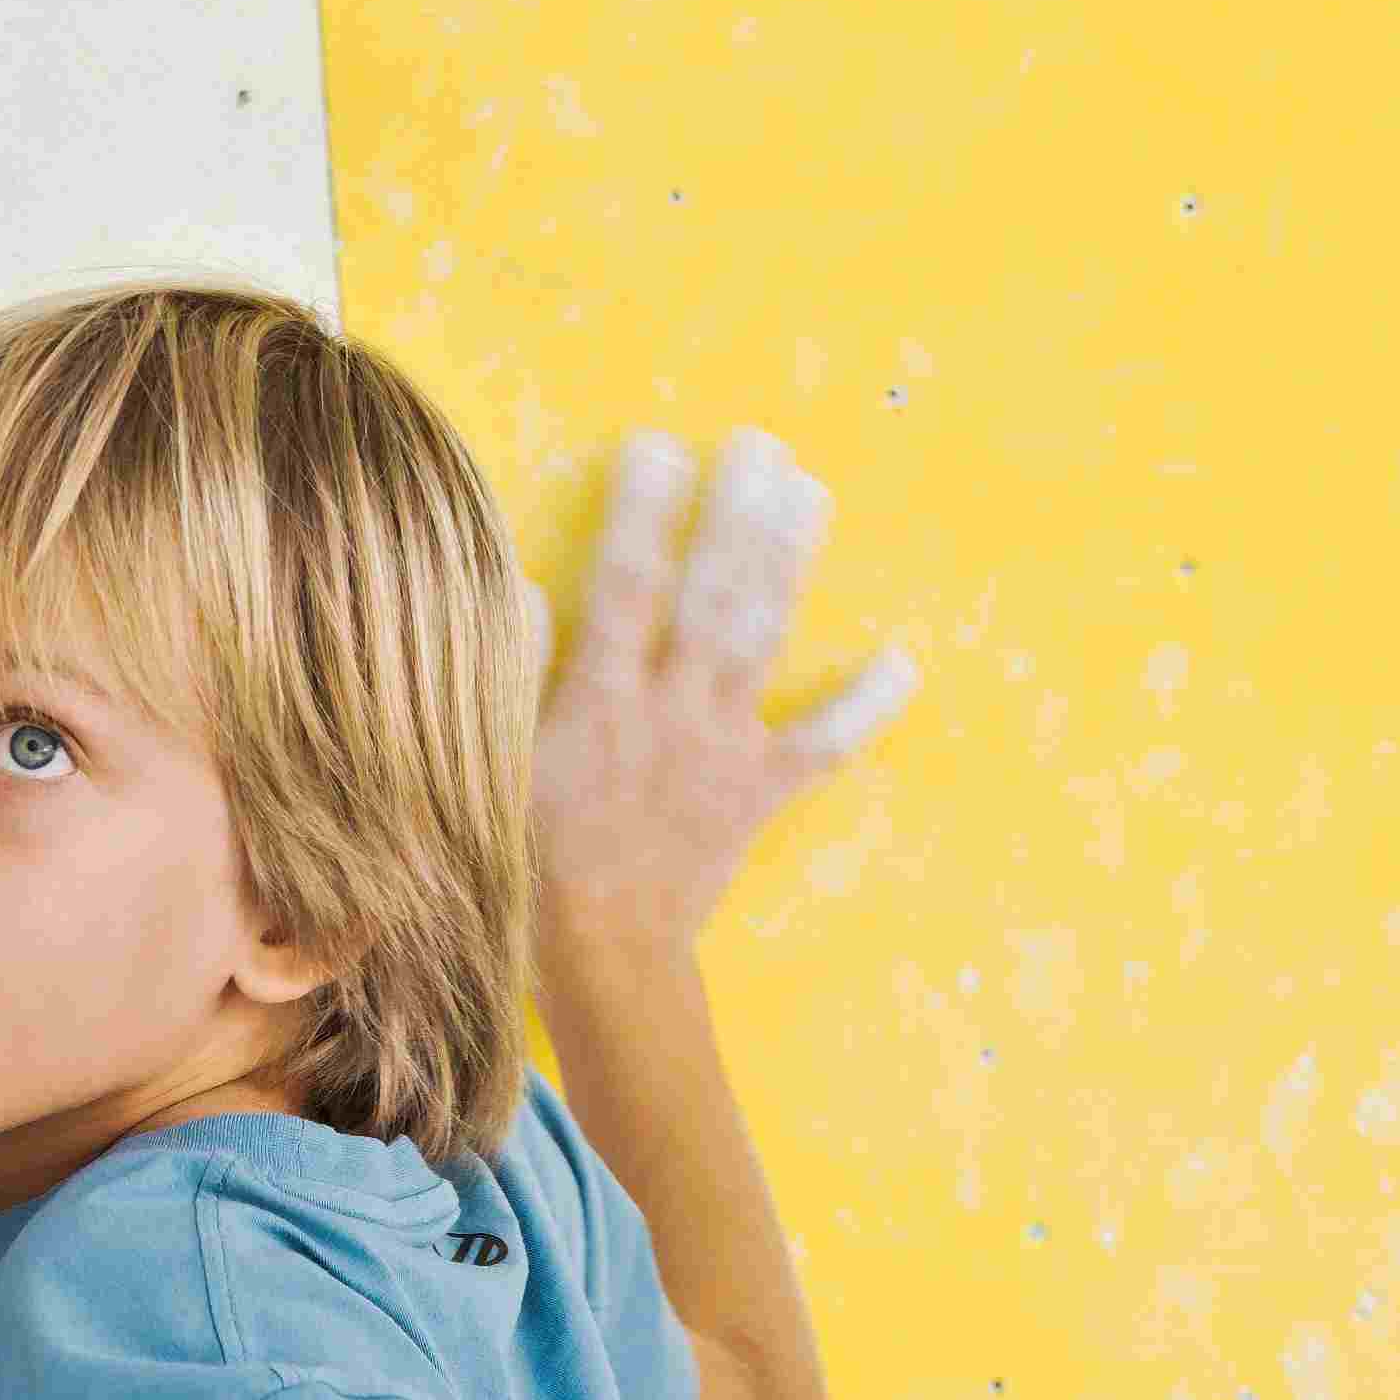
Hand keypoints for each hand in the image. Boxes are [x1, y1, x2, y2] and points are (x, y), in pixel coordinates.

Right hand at [530, 426, 920, 956]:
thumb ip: (512, 671)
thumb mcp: (496, 763)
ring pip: (762, 641)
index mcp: (600, 699)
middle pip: (711, 595)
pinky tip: (904, 659)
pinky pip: (822, 745)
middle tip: (760, 444)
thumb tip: (526, 583)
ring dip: (789, 563)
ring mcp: (724, 748)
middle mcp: (671, 711)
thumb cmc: (533, 858)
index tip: (656, 444)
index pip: (624, 586)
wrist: (603, 955)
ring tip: (810, 493)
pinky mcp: (760, 790)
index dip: (642, 513)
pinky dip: (865, 706)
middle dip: (736, 515)